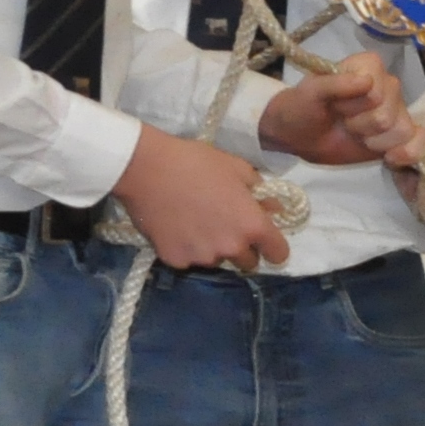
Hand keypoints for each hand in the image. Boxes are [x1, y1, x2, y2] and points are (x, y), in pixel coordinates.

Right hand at [112, 129, 290, 271]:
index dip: (273, 247)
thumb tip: (272, 208)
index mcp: (252, 225)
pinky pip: (188, 260)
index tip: (264, 241)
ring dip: (212, 249)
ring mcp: (202, 257)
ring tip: (195, 224)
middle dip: (242, 249)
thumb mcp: (236, 169)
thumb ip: (259, 193)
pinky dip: (185, 249)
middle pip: (248, 263)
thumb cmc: (195, 162)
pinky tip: (175, 228)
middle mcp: (231, 247)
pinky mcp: (175, 260)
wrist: (145, 167)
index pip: (278, 254)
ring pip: (217, 261)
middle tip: (224, 228)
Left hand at [260, 52, 424, 168]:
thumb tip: (367, 82)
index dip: (355, 101)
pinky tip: (390, 159)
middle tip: (344, 122)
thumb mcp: (308, 93)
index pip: (378, 84)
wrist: (299, 137)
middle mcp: (388, 86)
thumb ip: (334, 84)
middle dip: (362, 124)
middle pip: (389, 112)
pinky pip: (421, 142)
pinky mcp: (401, 136)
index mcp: (368, 67)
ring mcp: (397, 112)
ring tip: (357, 136)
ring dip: (375, 141)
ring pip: (403, 130)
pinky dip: (408, 153)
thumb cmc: (301, 109)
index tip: (336, 105)